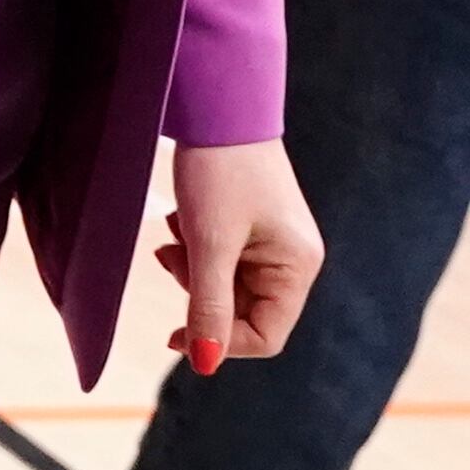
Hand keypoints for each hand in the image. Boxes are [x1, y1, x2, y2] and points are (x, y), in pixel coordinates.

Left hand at [158, 137, 323, 375]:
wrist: (220, 105)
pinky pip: (223, 261)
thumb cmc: (220, 171)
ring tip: (177, 233)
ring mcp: (275, 242)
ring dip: (194, 270)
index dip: (221, 342)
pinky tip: (183, 220)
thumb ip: (208, 308)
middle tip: (173, 257)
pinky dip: (197, 250)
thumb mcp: (209, 245)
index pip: (265, 336)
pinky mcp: (255, 227)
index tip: (174, 331)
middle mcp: (294, 258)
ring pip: (228, 287)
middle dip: (201, 295)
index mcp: (297, 266)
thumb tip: (204, 365)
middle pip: (245, 313)